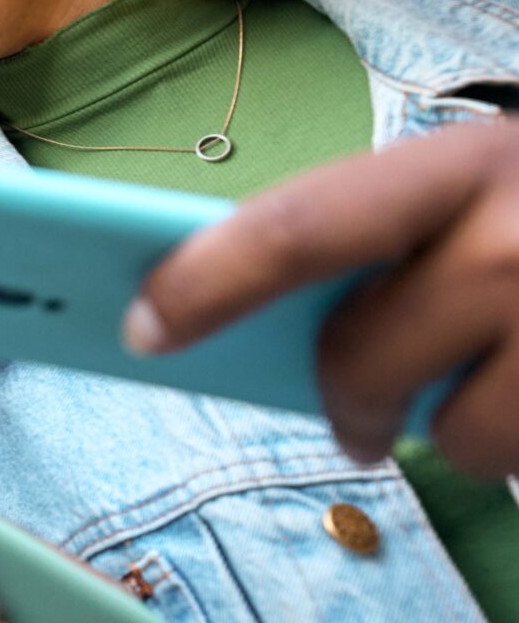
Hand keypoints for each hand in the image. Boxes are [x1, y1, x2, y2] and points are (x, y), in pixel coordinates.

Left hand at [128, 118, 518, 476]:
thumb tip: (246, 317)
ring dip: (449, 432)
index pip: (296, 228)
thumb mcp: (478, 196)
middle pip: (356, 354)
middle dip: (341, 401)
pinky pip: (507, 455)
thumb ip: (383, 236)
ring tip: (485, 395)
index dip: (205, 285)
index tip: (141, 330)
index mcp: (459, 167)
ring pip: (449, 430)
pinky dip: (508, 446)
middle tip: (357, 424)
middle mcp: (511, 232)